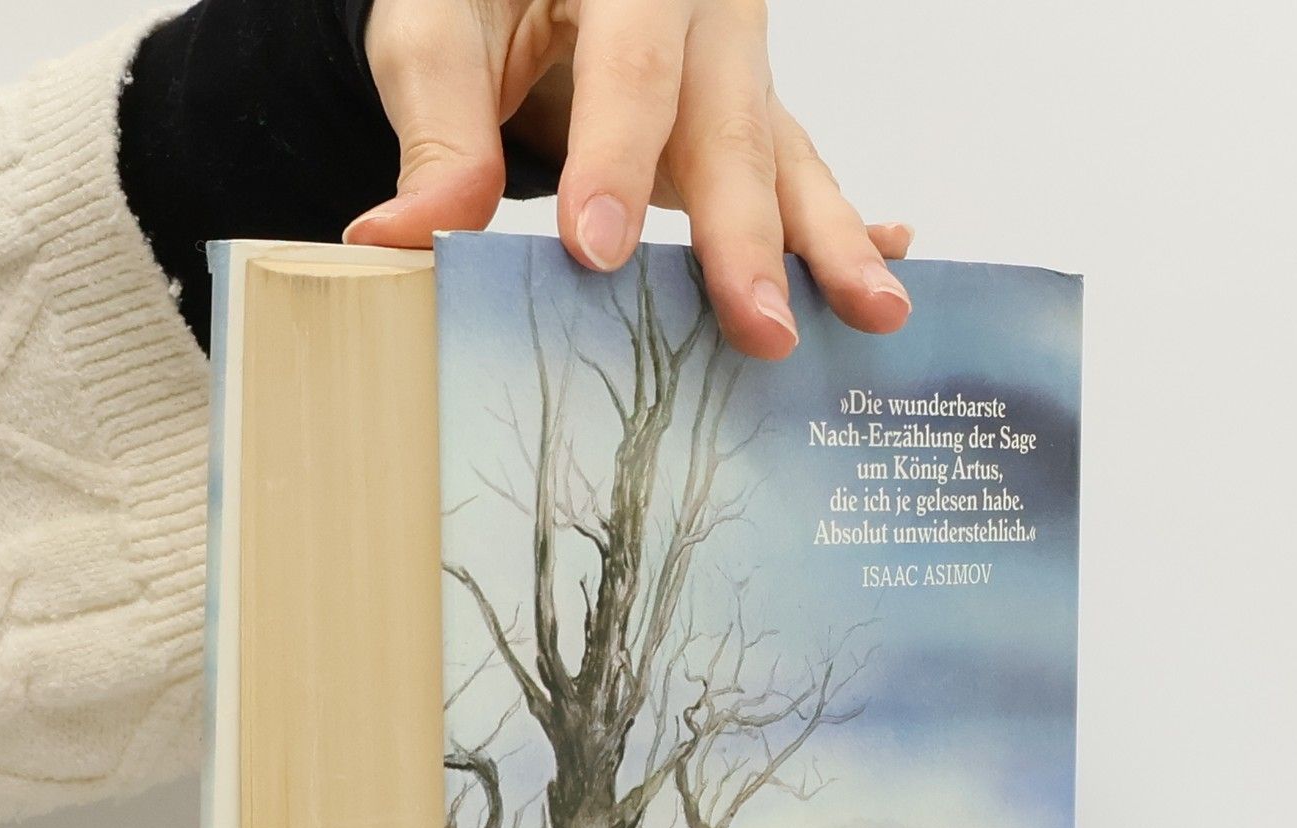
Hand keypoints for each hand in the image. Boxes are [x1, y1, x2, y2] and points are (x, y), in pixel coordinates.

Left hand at [343, 0, 912, 360]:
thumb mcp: (440, 31)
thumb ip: (437, 132)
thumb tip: (401, 242)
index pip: (629, 71)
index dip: (614, 161)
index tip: (597, 253)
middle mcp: (703, 12)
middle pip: (730, 128)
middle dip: (748, 238)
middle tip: (760, 326)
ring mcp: (739, 68)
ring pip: (788, 157)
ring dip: (833, 244)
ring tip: (877, 311)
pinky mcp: (751, 115)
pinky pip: (804, 171)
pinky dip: (847, 224)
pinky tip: (894, 263)